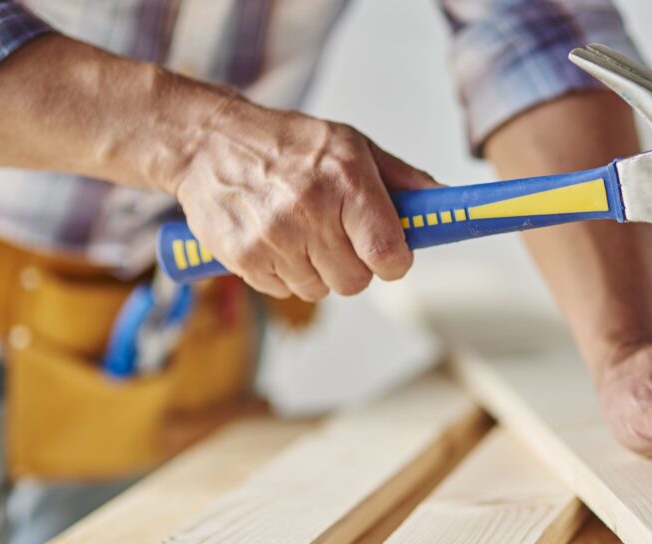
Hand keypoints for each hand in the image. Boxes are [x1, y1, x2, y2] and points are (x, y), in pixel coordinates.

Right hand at [174, 99, 437, 299]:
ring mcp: (273, 237)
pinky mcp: (243, 257)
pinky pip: (284, 291)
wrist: (208, 144)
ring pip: (320, 290)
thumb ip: (401, 179)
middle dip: (354, 265)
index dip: (395, 261)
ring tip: (300, 232)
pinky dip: (285, 273)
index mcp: (345, 180)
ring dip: (317, 270)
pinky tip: (275, 239)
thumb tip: (443, 202)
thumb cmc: (287, 144)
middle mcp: (309, 209)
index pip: (388, 253)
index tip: (390, 254)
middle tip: (337, 235)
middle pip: (356, 281)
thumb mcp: (351, 145)